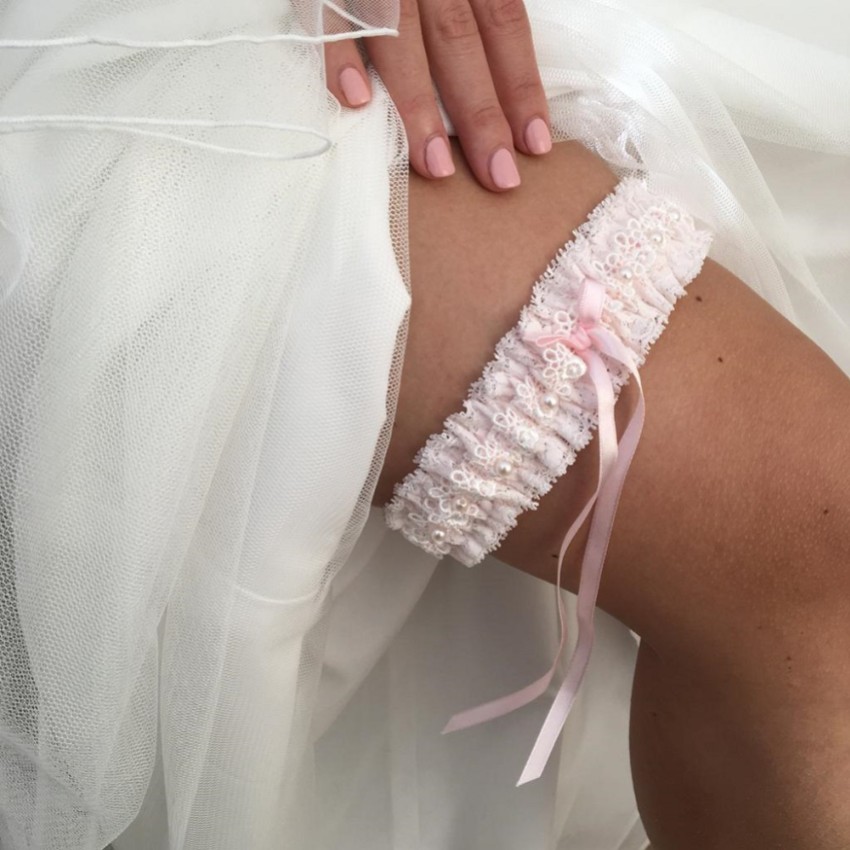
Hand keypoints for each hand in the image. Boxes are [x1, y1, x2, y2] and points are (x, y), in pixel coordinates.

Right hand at [325, 0, 550, 191]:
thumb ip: (479, 10)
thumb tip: (509, 83)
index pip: (503, 23)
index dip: (521, 84)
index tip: (534, 144)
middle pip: (459, 40)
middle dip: (480, 113)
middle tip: (497, 176)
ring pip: (401, 35)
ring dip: (418, 103)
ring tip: (435, 165)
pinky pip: (329, 15)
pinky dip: (340, 55)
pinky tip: (355, 101)